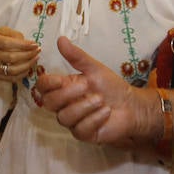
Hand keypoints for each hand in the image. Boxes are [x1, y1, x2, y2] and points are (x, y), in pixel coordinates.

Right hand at [0, 27, 39, 82]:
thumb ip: (11, 34)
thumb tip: (26, 41)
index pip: (7, 43)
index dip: (23, 45)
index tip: (35, 44)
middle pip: (12, 57)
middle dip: (28, 54)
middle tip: (38, 51)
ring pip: (13, 69)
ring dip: (27, 65)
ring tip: (36, 59)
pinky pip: (12, 78)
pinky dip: (23, 74)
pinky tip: (28, 68)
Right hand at [36, 36, 158, 146]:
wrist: (131, 105)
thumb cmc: (111, 87)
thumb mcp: (94, 68)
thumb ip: (76, 56)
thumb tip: (60, 39)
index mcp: (63, 88)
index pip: (43, 87)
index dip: (47, 83)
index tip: (61, 79)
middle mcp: (64, 105)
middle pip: (49, 103)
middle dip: (68, 94)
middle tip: (87, 86)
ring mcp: (73, 121)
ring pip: (65, 117)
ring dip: (85, 106)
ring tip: (101, 99)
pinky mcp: (84, 134)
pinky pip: (80, 129)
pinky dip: (95, 118)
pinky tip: (106, 112)